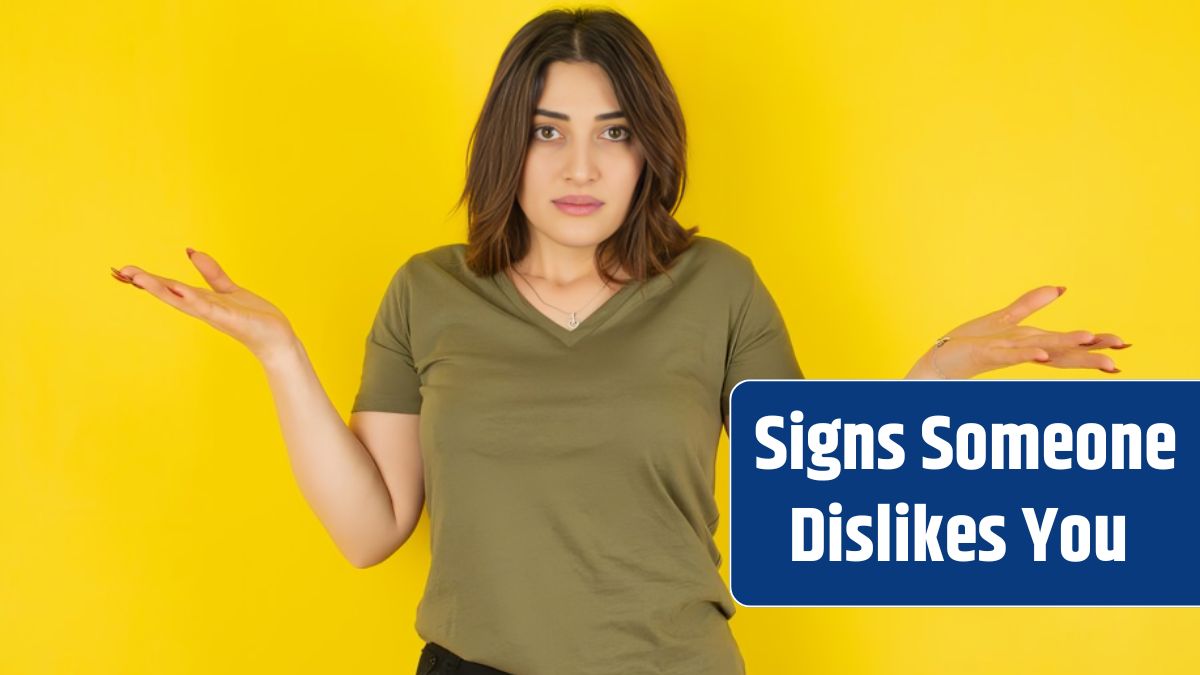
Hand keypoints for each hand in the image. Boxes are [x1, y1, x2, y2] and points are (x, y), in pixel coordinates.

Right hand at [112, 249, 297, 362]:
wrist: (277, 339)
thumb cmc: (253, 317)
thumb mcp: (229, 290)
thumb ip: (211, 273)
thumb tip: (190, 251)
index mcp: (201, 301)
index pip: (169, 287)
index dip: (146, 279)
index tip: (121, 270)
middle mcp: (203, 309)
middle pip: (168, 293)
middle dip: (145, 283)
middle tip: (119, 272)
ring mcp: (214, 314)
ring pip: (182, 300)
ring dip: (161, 289)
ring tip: (139, 277)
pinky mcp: (229, 319)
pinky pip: (208, 307)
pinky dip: (194, 299)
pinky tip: (181, 290)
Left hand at [905, 285, 1129, 378]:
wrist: (940, 359)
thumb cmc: (972, 342)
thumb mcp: (1005, 319)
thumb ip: (1032, 304)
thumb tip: (1061, 288)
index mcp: (1032, 343)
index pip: (1069, 344)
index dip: (1096, 343)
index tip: (1126, 344)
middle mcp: (1024, 351)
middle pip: (1062, 352)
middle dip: (1090, 355)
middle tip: (1119, 363)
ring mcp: (1007, 353)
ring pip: (1042, 350)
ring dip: (1065, 347)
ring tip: (1090, 343)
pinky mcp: (986, 354)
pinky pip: (1009, 353)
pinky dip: (1026, 353)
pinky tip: (1042, 353)